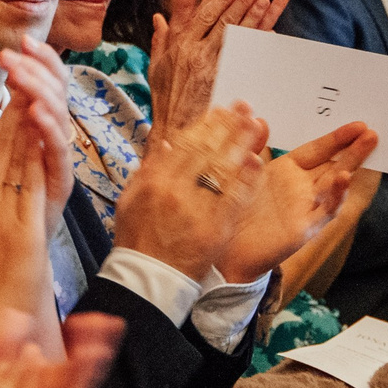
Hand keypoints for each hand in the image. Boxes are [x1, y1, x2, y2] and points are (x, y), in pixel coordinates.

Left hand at [0, 37, 76, 210]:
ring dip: (38, 91)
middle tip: (13, 53)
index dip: (31, 64)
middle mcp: (47, 144)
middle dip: (35, 69)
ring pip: (57, 116)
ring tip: (18, 74)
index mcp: (29, 135)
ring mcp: (55, 164)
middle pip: (52, 94)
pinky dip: (49, 129)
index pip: (37, 88)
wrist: (1, 265)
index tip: (15, 44)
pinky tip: (35, 111)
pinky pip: (59, 152)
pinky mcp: (59, 185)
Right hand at [108, 104, 267, 279]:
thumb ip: (148, 170)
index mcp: (156, 181)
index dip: (205, 125)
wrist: (148, 280)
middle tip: (244, 108)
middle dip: (227, 126)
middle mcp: (177, 191)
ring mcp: (199, 209)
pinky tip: (257, 161)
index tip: (219, 110)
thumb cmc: (137, 239)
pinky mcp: (217, 228)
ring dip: (242, 144)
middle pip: (208, 151)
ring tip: (256, 124)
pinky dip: (247, 179)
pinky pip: (235, 199)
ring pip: (224, 169)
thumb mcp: (130, 200)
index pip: (185, 145)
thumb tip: (168, 144)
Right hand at [148, 0, 288, 135]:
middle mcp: (198, 46)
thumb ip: (170, 27)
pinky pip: (251, 43)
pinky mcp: (230, 75)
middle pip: (228, 0)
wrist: (175, 136)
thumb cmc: (167, 99)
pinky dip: (265, 19)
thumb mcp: (159, 61)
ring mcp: (216, 60)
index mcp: (182, 40)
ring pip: (240, 17)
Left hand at [216, 122, 377, 283]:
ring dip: (351, 165)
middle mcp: (302, 188)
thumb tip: (261, 119)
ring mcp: (306, 207)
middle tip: (373, 131)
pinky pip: (325, 211)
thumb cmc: (234, 210)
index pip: (318, 150)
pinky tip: (343, 179)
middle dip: (353, 148)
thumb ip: (254, 146)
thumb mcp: (242, 172)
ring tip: (367, 146)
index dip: (336, 138)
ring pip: (335, 184)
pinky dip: (336, 195)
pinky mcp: (304, 228)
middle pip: (333, 163)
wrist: (226, 249)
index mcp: (288, 171)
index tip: (357, 125)